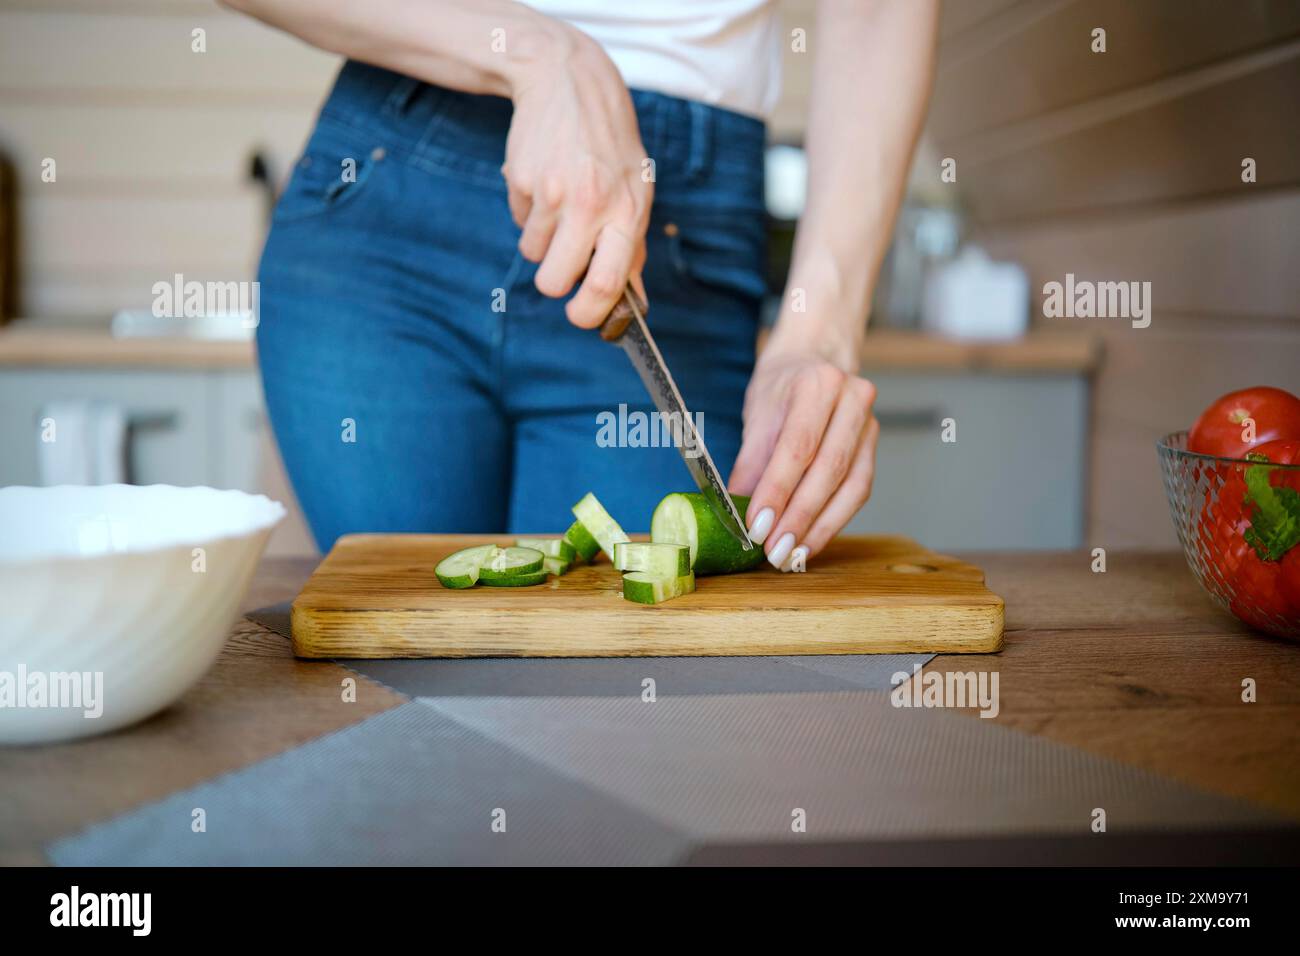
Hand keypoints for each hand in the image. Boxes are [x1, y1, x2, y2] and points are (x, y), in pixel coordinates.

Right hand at [502, 25, 651, 326]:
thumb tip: (635, 302)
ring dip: (542, 241)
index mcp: (628, 212)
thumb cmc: (610, 147)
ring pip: (533, 253)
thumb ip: (633, 248)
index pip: (609, 282)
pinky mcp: (522, 180)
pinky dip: (529, 212)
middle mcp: (592, 204)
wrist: (570, 83)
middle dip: (553, 283)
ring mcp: (554, 192)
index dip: (590, 313)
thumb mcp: (637, 190)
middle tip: (558, 270)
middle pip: (556, 280)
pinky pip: (520, 221)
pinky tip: (545, 182)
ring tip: (559, 204)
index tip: (581, 318)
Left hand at [728, 344, 879, 570]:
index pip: (798, 446)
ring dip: (820, 527)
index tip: (758, 526)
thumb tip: (734, 514)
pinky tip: (811, 540)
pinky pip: (859, 491)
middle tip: (774, 551)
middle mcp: (852, 400)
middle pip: (828, 469)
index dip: (778, 490)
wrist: (814, 361)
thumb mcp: (757, 417)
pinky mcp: (874, 447)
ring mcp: (870, 423)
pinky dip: (834, 520)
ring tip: (792, 555)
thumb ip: (749, 466)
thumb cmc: (782, 388)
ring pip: (851, 486)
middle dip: (799, 517)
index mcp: (818, 383)